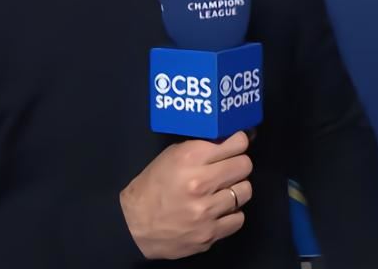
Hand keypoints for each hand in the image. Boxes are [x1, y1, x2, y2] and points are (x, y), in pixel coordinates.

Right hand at [120, 131, 252, 259]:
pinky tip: (219, 211)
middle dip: (239, 165)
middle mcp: (200, 183)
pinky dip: (231, 214)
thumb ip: (201, 149)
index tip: (238, 146)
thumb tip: (230, 142)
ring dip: (237, 189)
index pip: (236, 144)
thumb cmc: (152, 186)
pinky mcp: (209, 234)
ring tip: (223, 191)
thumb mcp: (172, 156)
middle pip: (244, 166)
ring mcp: (206, 211)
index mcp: (189, 158)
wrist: (133, 225)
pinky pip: (238, 218)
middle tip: (230, 169)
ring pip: (245, 191)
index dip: (239, 143)